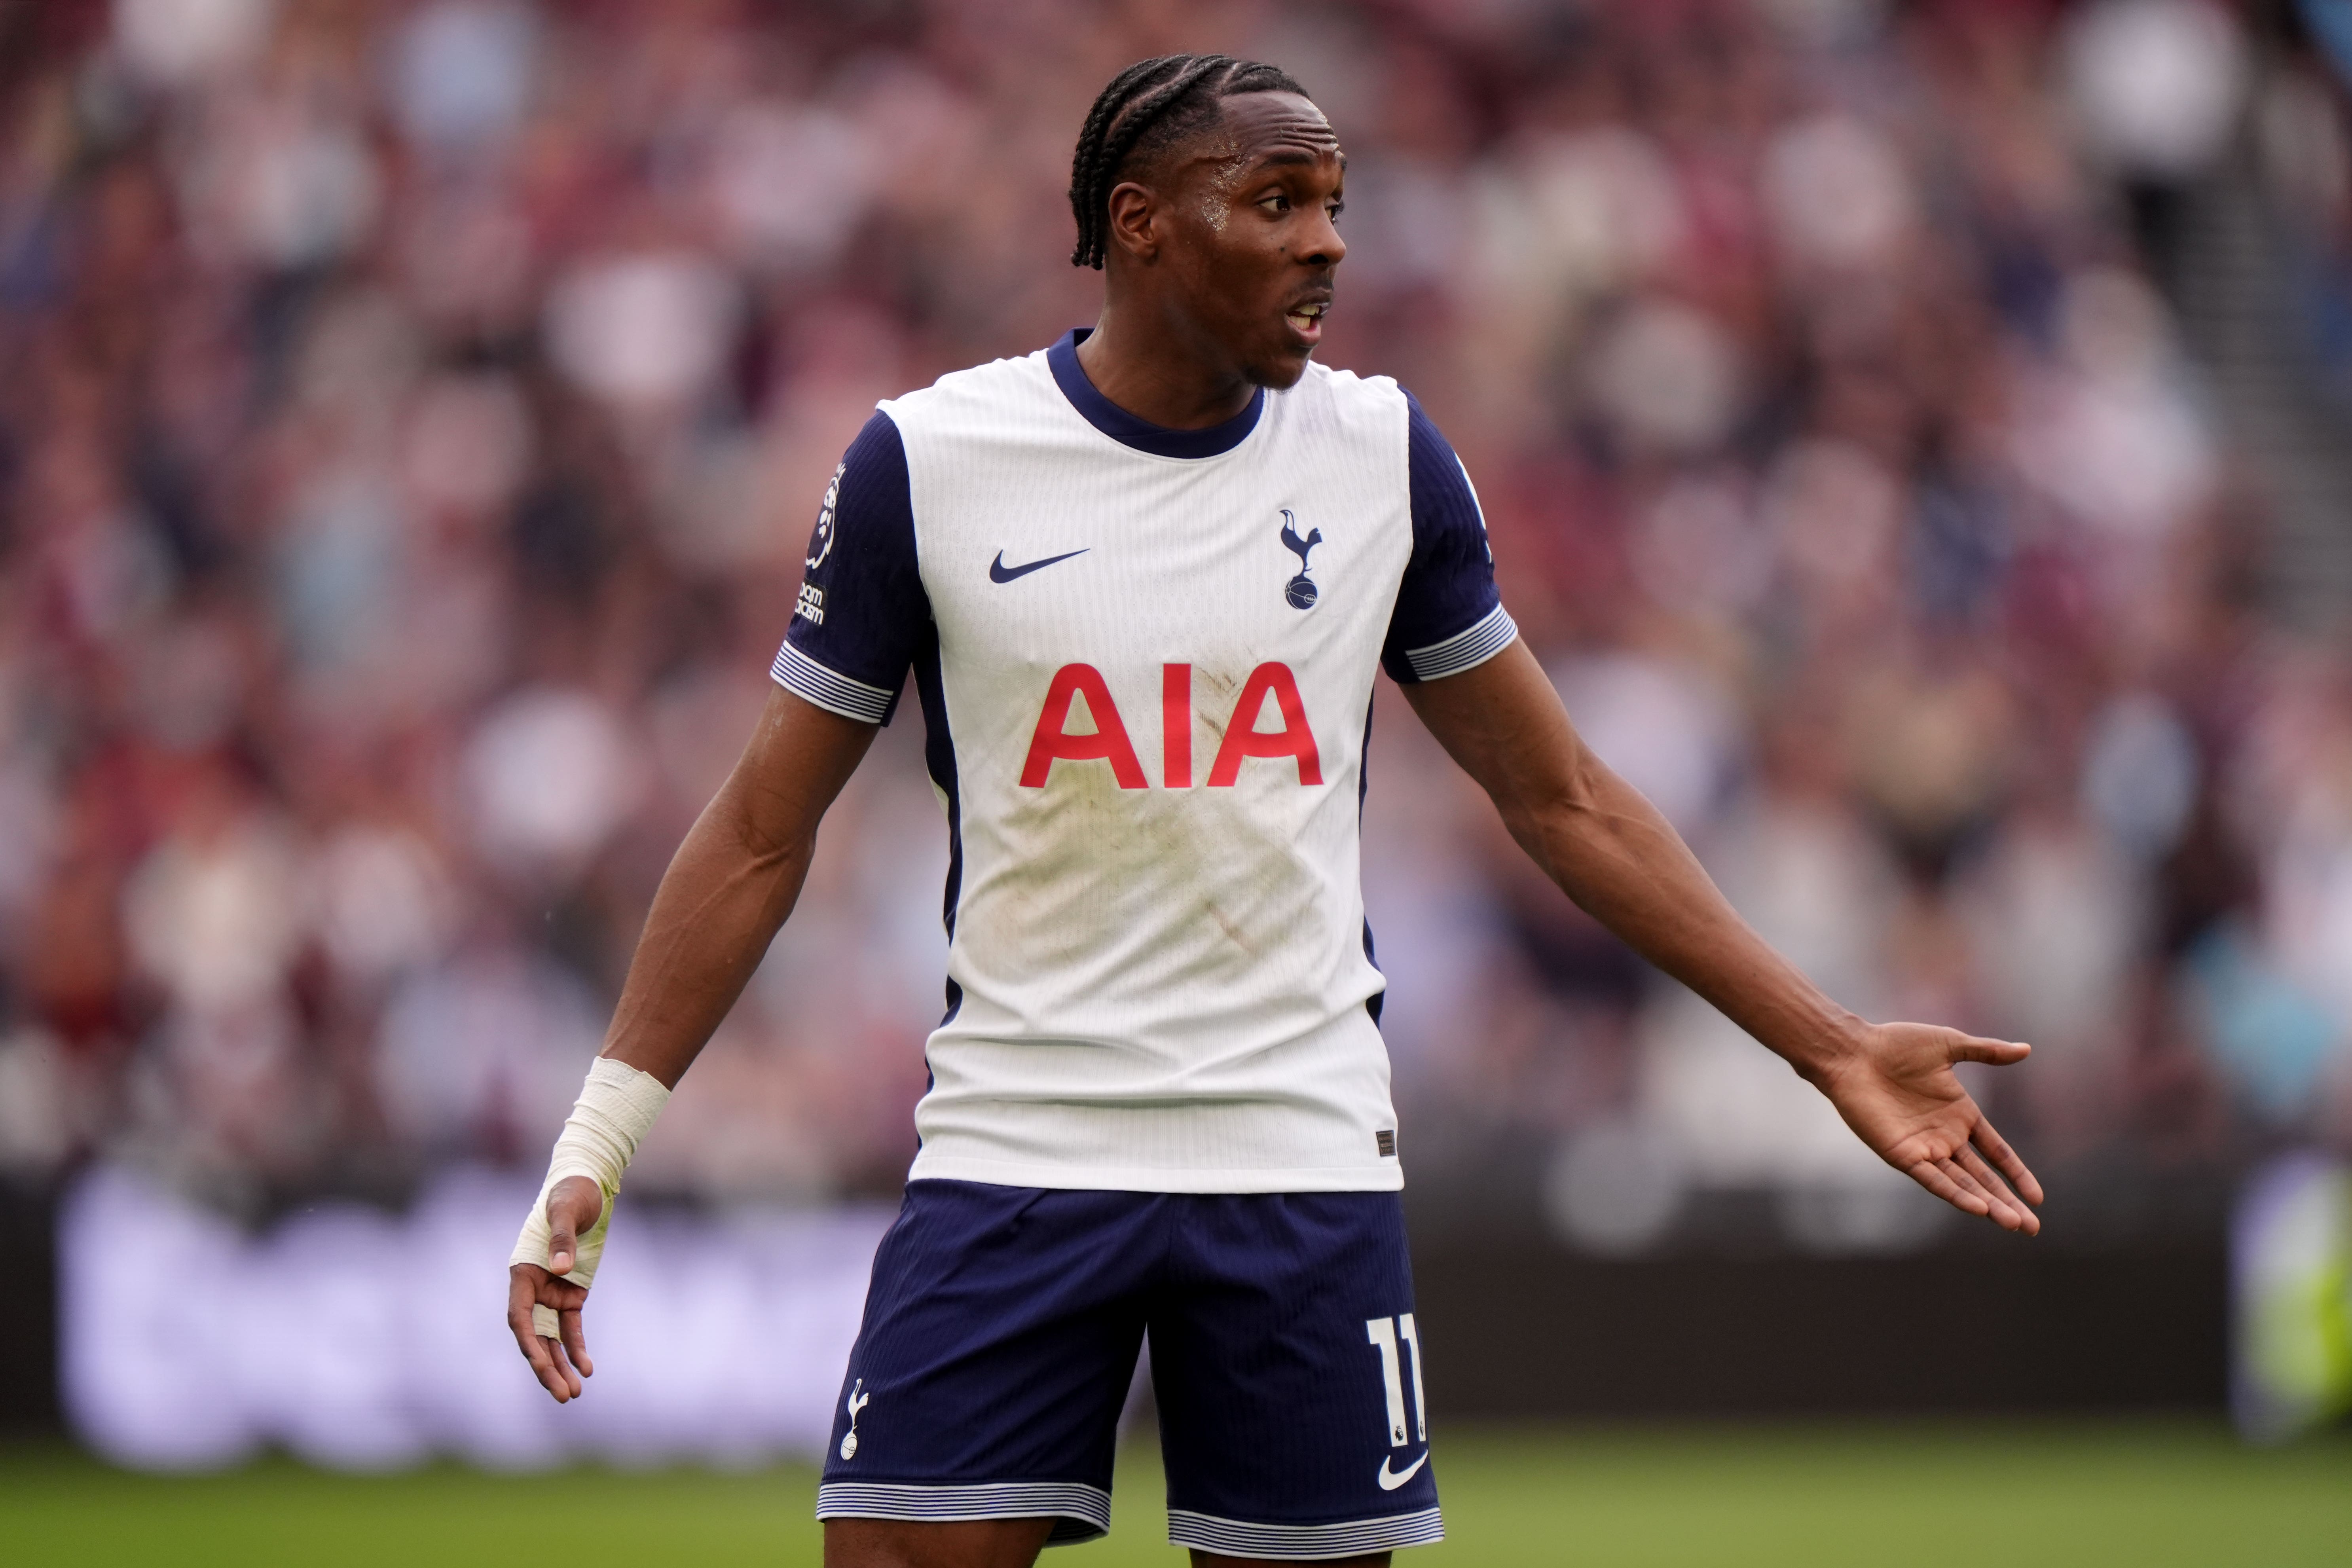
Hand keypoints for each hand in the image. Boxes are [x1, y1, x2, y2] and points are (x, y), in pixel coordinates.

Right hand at [505, 1175, 603, 1401]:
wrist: (586, 1187)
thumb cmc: (570, 1195)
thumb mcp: (566, 1212)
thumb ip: (562, 1239)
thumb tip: (560, 1268)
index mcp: (522, 1274)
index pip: (519, 1317)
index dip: (528, 1341)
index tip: (539, 1362)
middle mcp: (532, 1290)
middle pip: (535, 1338)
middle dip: (547, 1367)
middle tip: (563, 1396)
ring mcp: (551, 1295)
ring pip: (552, 1339)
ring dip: (561, 1366)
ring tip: (574, 1393)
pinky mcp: (571, 1295)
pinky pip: (571, 1328)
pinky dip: (577, 1348)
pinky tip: (587, 1370)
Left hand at [1812, 1023, 2044, 1233]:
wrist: (1854, 1051)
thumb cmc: (1895, 1043)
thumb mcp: (1949, 1044)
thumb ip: (1987, 1051)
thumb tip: (2027, 1049)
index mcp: (1961, 1115)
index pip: (1997, 1153)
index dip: (2017, 1174)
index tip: (2037, 1197)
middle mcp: (1945, 1137)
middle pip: (1984, 1177)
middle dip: (2008, 1202)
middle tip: (2032, 1229)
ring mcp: (1924, 1148)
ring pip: (1962, 1184)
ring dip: (1988, 1204)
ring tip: (2012, 1224)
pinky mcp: (1901, 1153)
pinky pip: (1932, 1179)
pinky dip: (1954, 1193)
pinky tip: (1977, 1208)